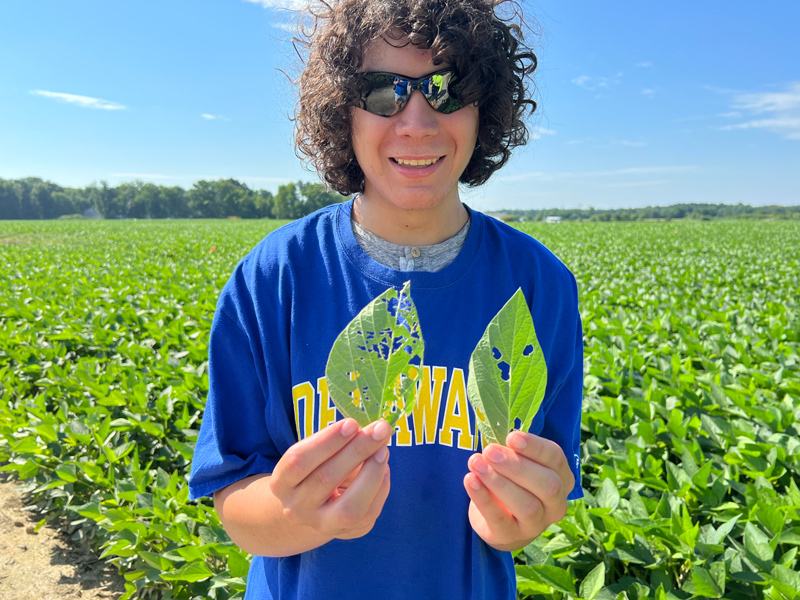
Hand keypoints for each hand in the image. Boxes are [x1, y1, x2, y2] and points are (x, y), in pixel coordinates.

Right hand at [269, 418, 392, 540]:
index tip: (352, 423)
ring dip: (372, 473)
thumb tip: (375, 429)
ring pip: (350, 507)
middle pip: (326, 479)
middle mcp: (296, 509)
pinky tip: (383, 467)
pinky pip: (370, 512)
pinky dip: (381, 486)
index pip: (299, 460)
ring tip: (384, 450)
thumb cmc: (316, 469)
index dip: (327, 441)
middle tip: (379, 429)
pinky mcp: (348, 533)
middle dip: (357, 450)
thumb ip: (340, 440)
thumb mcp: (317, 454)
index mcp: (281, 483)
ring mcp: (322, 525)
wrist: (313, 509)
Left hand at [463, 431, 573, 551]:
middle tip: (490, 451)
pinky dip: (483, 498)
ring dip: (499, 482)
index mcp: (562, 478)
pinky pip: (499, 519)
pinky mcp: (511, 536)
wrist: (498, 518)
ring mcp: (536, 525)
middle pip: (547, 485)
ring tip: (476, 463)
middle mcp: (555, 504)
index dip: (535, 447)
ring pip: (526, 505)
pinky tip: (470, 480)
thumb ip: (512, 448)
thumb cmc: (511, 479)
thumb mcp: (516, 461)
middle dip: (517, 466)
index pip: (555, 459)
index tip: (512, 437)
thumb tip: (498, 429)